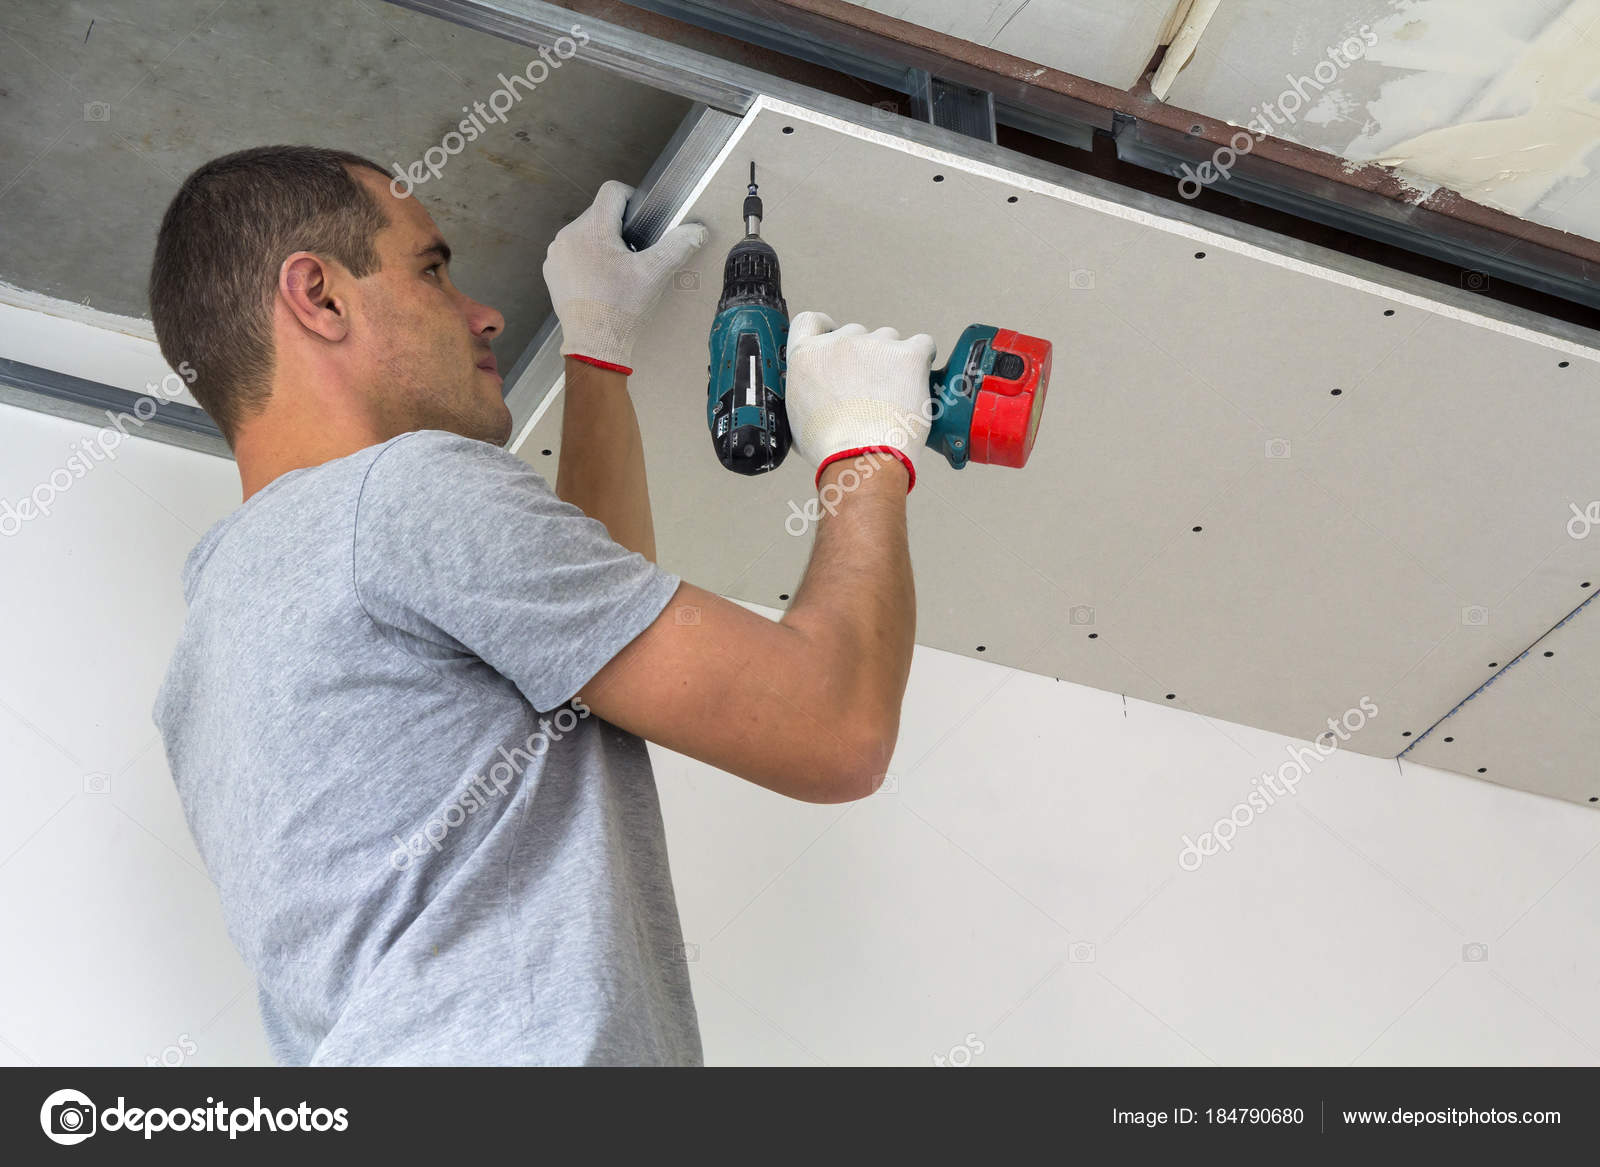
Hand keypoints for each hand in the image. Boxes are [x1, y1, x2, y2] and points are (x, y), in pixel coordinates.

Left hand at [543, 180, 707, 373]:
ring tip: (617, 272)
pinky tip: (600, 283)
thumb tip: (697, 230)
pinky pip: (573, 254)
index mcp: (592, 228)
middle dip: (618, 229)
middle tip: (634, 256)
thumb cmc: (621, 309)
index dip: (632, 200)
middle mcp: (568, 236)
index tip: (642, 222)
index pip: (612, 192)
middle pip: (599, 214)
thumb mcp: (654, 274)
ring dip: (602, 245)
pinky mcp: (553, 272)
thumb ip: (678, 246)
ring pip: (585, 234)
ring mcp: (557, 255)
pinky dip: (587, 261)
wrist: (594, 344)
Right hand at [785, 312, 937, 490]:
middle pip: (856, 334)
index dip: (826, 330)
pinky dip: (922, 360)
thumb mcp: (797, 418)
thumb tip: (811, 395)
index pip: (811, 321)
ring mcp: (875, 345)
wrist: (863, 459)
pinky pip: (922, 345)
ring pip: (889, 339)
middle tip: (872, 389)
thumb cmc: (831, 448)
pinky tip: (918, 382)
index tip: (837, 343)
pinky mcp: (909, 354)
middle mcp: (838, 342)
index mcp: (806, 356)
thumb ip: (804, 392)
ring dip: (893, 360)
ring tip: (895, 395)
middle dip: (865, 356)